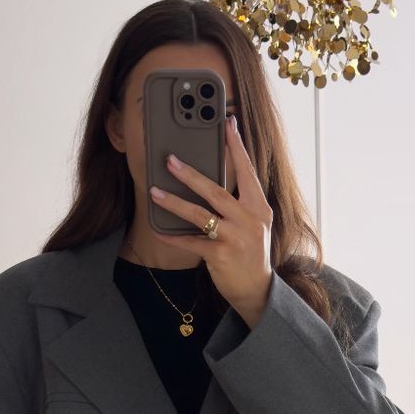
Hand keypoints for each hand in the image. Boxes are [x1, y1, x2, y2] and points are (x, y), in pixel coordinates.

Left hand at [147, 116, 272, 319]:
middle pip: (216, 191)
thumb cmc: (251, 253)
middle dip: (190, 174)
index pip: (247, 171)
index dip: (236, 147)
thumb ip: (239, 203)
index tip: (227, 124)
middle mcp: (250, 219)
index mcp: (259, 206)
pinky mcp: (220, 255)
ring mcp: (236, 237)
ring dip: (174, 202)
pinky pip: (191, 241)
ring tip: (155, 191)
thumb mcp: (253, 224)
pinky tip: (158, 229)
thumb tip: (211, 180)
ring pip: (200, 214)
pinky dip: (172, 235)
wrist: (257, 289)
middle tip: (170, 160)